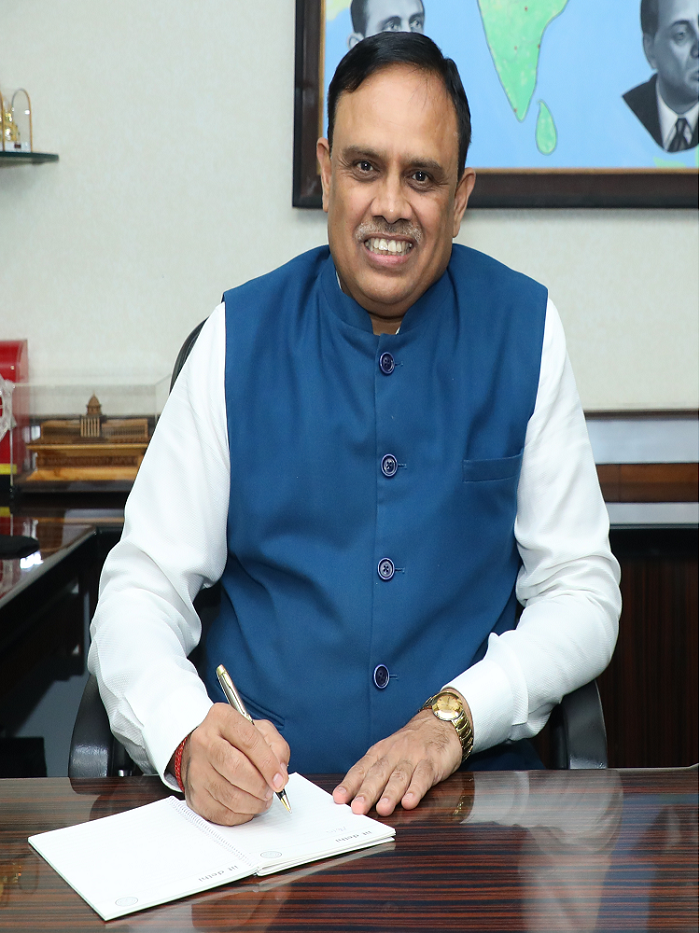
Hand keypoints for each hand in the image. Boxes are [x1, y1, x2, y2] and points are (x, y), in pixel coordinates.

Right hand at [171, 703, 289, 825]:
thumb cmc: (236, 741)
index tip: (279, 779)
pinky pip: (221, 813)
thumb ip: (277, 747)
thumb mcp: (261, 731)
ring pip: (229, 795)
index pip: (248, 739)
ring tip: (262, 798)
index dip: (267, 762)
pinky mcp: (194, 794)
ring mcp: (196, 769)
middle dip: (259, 785)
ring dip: (253, 803)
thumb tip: (280, 774)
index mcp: (222, 718)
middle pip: (235, 768)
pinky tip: (248, 806)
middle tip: (270, 791)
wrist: (205, 751)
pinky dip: (241, 814)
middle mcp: (204, 741)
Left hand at [332, 695, 470, 816]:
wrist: (440, 722)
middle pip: (378, 774)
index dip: (350, 784)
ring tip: (382, 809)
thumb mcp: (390, 752)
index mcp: (380, 752)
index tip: (339, 798)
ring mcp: (413, 757)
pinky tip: (409, 802)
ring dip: (390, 793)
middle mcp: (394, 754)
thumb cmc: (411, 743)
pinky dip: (416, 790)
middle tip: (358, 808)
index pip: (362, 768)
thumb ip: (376, 773)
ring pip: (399, 776)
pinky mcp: (432, 762)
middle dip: (367, 792)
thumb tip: (356, 797)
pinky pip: (423, 777)